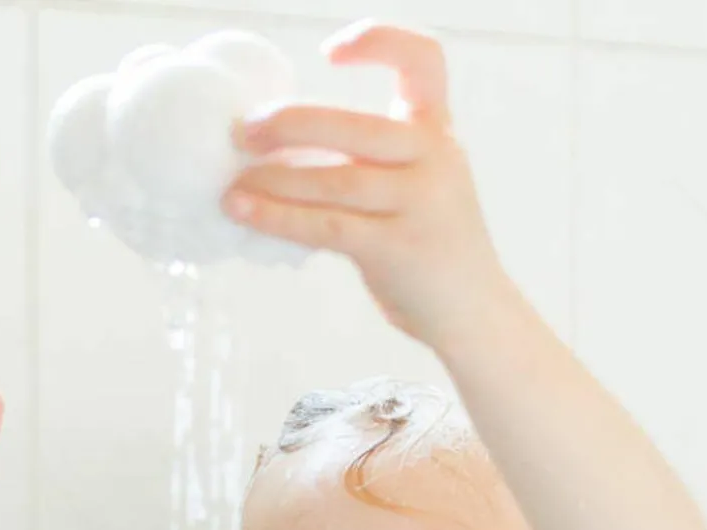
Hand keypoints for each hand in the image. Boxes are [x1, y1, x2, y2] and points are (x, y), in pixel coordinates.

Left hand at [222, 20, 508, 349]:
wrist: (474, 312)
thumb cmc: (432, 248)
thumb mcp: (419, 187)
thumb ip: (371, 162)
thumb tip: (279, 154)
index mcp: (439, 133)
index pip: (423, 60)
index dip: (377, 40)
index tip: (330, 54)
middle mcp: (435, 159)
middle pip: (354, 124)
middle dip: (289, 124)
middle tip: (242, 132)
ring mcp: (420, 204)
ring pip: (333, 179)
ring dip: (272, 180)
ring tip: (231, 185)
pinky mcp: (398, 248)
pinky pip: (325, 225)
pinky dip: (278, 217)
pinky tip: (244, 212)